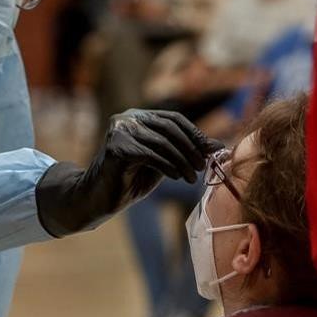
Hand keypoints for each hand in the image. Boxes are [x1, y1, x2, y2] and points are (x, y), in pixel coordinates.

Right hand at [36, 109, 222, 236]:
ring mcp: (120, 131)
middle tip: (202, 167)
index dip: (194, 134)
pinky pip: (151, 155)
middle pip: (169, 128)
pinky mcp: (116, 148)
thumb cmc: (131, 180)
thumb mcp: (164, 163)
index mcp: (138, 117)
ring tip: (192, 178)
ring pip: (162, 143)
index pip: (173, 119)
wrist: (98, 199)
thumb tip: (218, 145)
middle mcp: (127, 119)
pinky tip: (177, 177)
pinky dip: (168, 166)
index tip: (210, 151)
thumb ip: (185, 152)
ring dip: (182, 161)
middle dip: (191, 148)